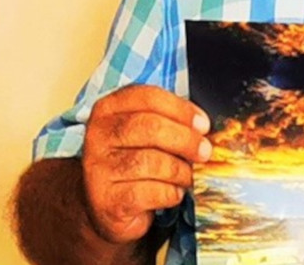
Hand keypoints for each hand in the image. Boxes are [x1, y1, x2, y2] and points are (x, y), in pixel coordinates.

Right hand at [82, 85, 211, 243]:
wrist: (108, 205)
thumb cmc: (134, 162)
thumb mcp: (146, 133)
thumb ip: (170, 122)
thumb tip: (202, 128)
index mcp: (109, 109)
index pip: (148, 98)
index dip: (182, 110)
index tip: (203, 124)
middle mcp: (98, 136)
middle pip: (150, 127)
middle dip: (185, 140)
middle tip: (204, 151)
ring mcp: (99, 169)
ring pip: (151, 161)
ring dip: (180, 170)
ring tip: (187, 176)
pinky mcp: (107, 200)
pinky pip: (150, 192)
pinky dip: (171, 193)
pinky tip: (173, 193)